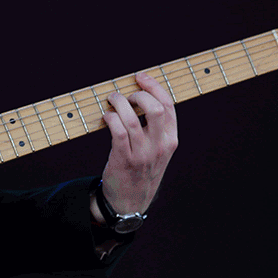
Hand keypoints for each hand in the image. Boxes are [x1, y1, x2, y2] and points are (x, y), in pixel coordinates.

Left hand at [97, 71, 178, 217]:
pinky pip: (117, 130)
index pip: (168, 106)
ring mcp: (142, 154)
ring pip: (131, 118)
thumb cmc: (142, 169)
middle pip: (155, 108)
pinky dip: (110, 118)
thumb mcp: (159, 150)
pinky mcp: (124, 159)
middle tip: (126, 95)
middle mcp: (160, 146)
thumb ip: (157, 127)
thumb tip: (141, 95)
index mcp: (171, 140)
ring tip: (112, 100)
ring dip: (119, 103)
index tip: (141, 77)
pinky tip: (106, 116)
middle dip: (138, 94)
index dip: (154, 86)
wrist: (130, 201)